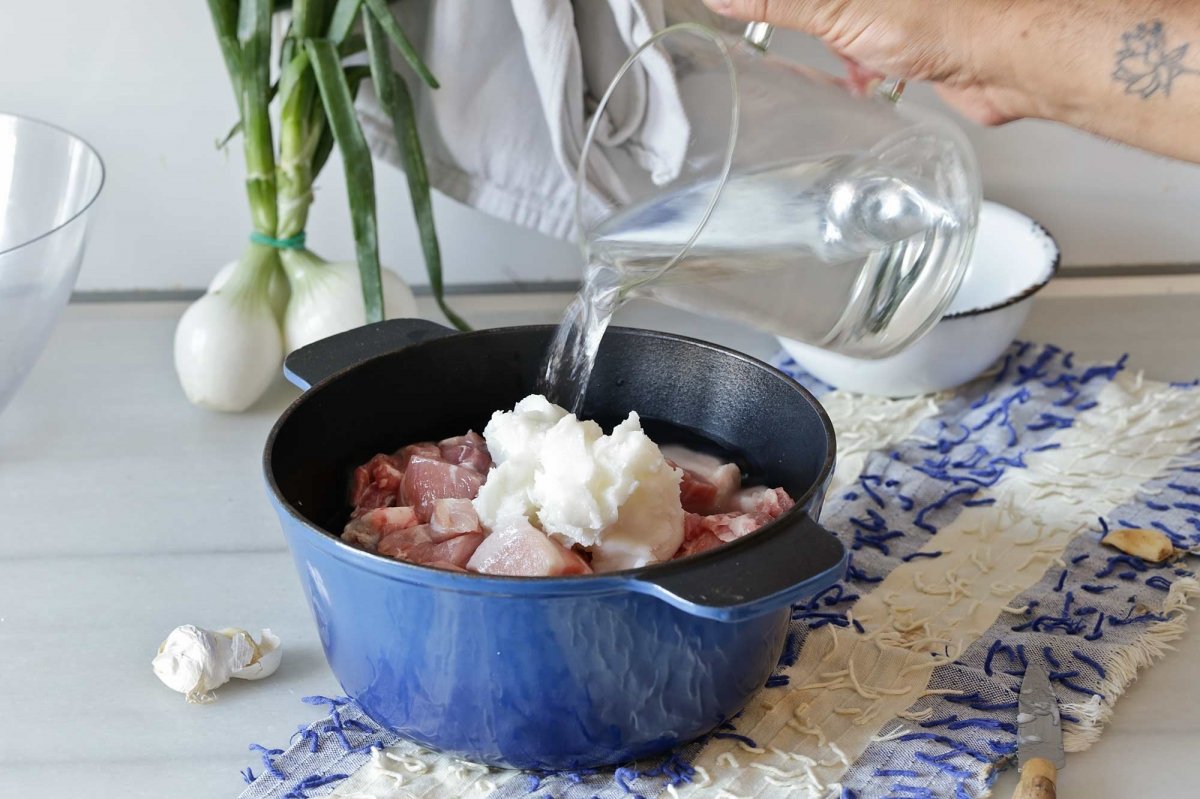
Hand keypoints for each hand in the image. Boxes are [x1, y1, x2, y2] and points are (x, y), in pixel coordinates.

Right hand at [702, 0, 1027, 124]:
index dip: (782, 9)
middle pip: (820, 4)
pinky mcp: (913, 26)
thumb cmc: (942, 18)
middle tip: (827, 41)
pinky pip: (870, 41)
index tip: (750, 16)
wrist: (1004, 57)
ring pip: (844, 16)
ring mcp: (898, 3)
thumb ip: (776, 1)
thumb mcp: (836, 9)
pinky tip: (870, 77)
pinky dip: (864, 61)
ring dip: (841, 43)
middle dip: (814, 20)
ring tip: (855, 60)